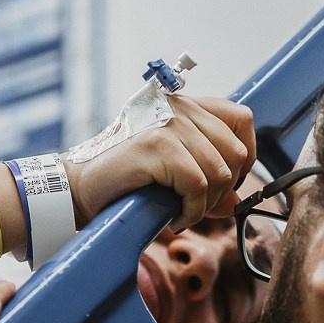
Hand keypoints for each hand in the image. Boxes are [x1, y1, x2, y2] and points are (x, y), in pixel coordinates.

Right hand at [66, 96, 254, 230]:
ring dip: (205, 205)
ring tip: (182, 212)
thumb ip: (207, 180)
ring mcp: (168, 123)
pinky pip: (198, 187)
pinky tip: (174, 217)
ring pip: (219, 173)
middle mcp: (179, 107)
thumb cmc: (124, 181)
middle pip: (236, 152)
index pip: (241, 118)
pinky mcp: (158, 145)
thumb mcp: (173, 175)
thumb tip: (236, 202)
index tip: (226, 183)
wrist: (78, 188)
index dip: (245, 156)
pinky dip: (191, 212)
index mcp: (184, 105)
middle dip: (223, 190)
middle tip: (197, 206)